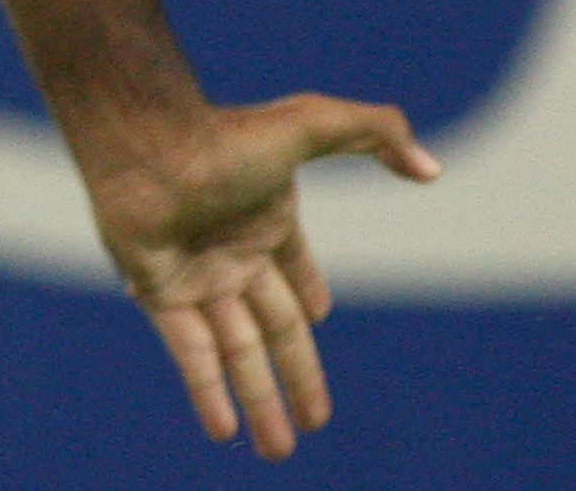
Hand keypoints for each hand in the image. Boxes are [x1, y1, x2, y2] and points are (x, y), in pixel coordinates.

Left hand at [80, 96, 438, 459]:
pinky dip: (206, 391)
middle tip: (315, 423)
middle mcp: (232, 253)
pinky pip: (190, 353)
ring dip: (257, 401)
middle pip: (275, 329)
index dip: (307, 292)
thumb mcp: (312, 124)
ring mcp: (196, 276)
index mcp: (267, 220)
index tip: (317, 317)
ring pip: (236, 352)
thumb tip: (433, 168)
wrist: (142, 143)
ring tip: (277, 451)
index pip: (293, 271)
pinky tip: (223, 431)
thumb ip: (376, 132)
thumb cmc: (222, 134)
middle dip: (297, 377)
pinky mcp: (159, 292)